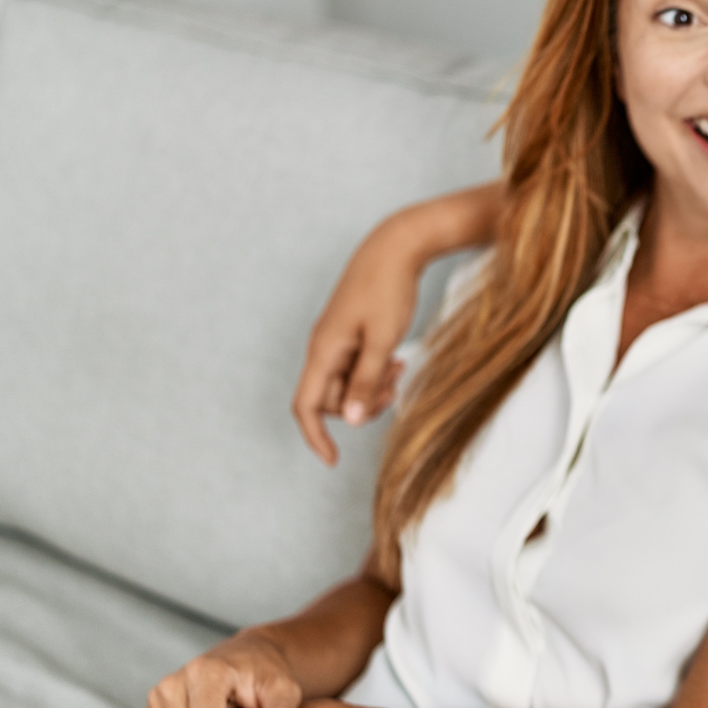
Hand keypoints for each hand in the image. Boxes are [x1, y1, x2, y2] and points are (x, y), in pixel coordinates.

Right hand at [291, 224, 420, 464]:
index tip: (332, 460)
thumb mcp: (383, 339)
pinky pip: (358, 366)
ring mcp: (336, 340)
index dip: (316, 437)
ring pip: (349, 384)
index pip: (306, 406)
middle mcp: (323, 348)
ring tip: (401, 368)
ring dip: (374, 388)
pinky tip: (399, 359)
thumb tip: (353, 420)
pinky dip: (377, 371)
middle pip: (332, 399)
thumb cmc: (389, 288)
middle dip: (362, 405)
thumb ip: (368, 380)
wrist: (395, 246)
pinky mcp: (351, 333)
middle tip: (396, 386)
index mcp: (323, 351)